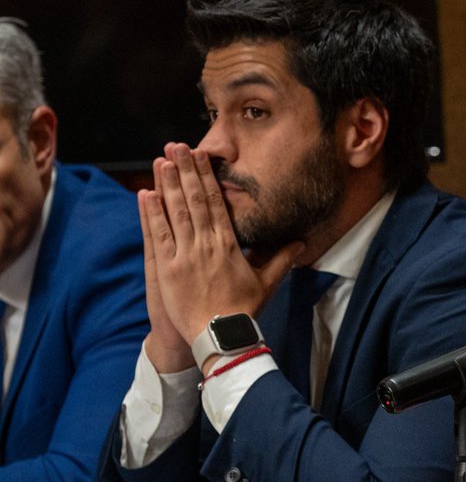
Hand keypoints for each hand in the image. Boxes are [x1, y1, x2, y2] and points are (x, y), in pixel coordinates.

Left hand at [140, 144, 299, 352]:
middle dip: (186, 170)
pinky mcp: (168, 269)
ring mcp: (186, 255)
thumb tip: (302, 243)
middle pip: (195, 200)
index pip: (217, 203)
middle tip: (178, 146)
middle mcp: (207, 244)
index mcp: (229, 244)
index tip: (202, 157)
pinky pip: (158, 235)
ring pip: (176, 212)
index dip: (208, 177)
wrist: (221, 336)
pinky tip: (147, 193)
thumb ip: (281, 259)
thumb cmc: (244, 310)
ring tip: (163, 160)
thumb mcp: (267, 283)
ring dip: (169, 184)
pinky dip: (151, 213)